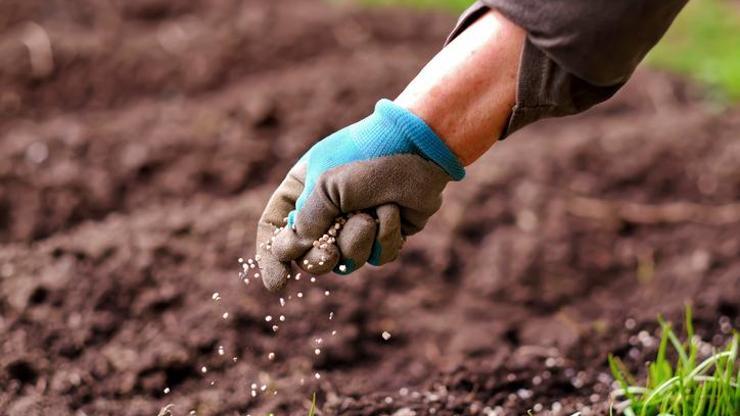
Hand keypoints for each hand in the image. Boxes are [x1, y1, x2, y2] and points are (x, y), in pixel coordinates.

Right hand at [255, 99, 463, 290]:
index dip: (272, 257)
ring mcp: (357, 223)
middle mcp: (327, 209)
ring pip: (346, 261)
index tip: (278, 283)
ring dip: (358, 241)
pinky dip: (386, 237)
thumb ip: (306, 222)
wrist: (420, 147)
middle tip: (328, 254)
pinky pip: (378, 257)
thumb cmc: (367, 156)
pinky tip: (394, 211)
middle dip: (320, 259)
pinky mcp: (386, 234)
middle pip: (309, 255)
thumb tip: (291, 252)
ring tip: (371, 214)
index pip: (274, 227)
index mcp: (302, 189)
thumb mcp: (325, 185)